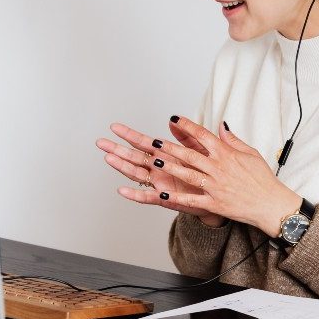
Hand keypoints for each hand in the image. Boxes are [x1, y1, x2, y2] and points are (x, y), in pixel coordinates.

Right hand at [97, 120, 223, 225]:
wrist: (218, 196)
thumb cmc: (206, 173)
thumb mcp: (198, 150)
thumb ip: (186, 136)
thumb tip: (174, 120)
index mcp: (166, 155)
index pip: (144, 142)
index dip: (129, 135)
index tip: (115, 127)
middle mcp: (159, 169)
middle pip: (134, 157)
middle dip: (117, 150)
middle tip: (101, 142)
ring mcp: (160, 183)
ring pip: (137, 174)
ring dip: (122, 167)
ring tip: (108, 158)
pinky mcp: (165, 199)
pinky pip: (147, 197)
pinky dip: (135, 194)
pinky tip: (122, 190)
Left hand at [137, 117, 302, 236]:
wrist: (271, 205)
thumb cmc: (262, 179)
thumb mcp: (251, 153)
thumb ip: (232, 140)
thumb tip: (220, 125)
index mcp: (227, 154)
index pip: (203, 136)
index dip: (187, 126)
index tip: (174, 119)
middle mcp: (219, 169)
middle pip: (190, 154)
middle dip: (170, 147)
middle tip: (154, 140)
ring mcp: (215, 187)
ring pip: (188, 175)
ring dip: (170, 167)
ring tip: (155, 161)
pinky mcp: (214, 204)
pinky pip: (192, 200)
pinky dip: (177, 197)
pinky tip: (162, 193)